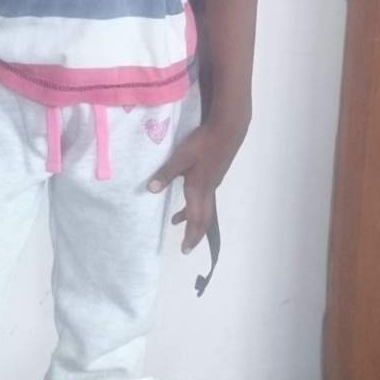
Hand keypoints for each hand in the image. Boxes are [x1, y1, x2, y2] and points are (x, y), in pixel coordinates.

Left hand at [147, 117, 247, 252]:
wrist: (228, 130)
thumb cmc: (204, 143)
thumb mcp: (181, 157)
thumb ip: (166, 173)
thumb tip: (151, 190)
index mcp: (198, 188)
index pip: (196, 219)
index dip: (191, 235)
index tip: (185, 249)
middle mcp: (208, 190)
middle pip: (203, 218)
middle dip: (194, 233)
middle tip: (187, 246)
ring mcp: (213, 182)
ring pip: (204, 207)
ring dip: (193, 217)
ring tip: (177, 219)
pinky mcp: (215, 174)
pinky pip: (206, 197)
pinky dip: (196, 205)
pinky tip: (190, 195)